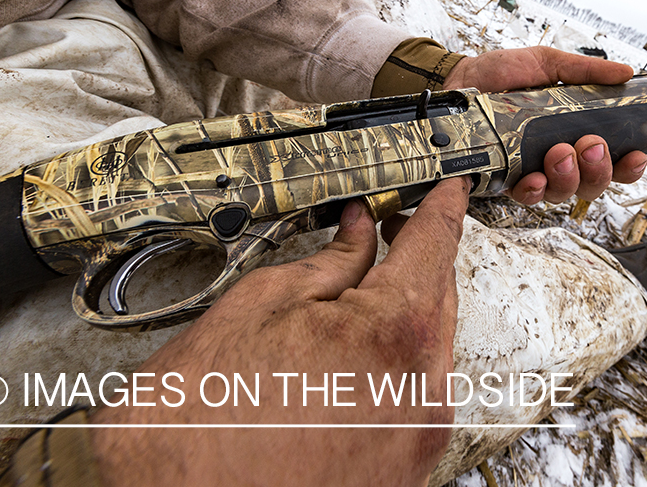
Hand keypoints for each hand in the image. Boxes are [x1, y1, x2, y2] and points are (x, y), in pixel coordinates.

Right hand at [91, 178, 469, 486]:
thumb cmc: (196, 424)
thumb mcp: (258, 306)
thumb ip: (327, 262)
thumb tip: (360, 233)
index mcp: (393, 334)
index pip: (435, 245)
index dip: (442, 207)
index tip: (450, 188)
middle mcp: (421, 392)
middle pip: (438, 300)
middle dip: (415, 261)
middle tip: (386, 232)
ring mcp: (416, 440)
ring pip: (429, 352)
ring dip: (403, 317)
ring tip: (353, 300)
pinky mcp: (403, 473)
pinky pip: (415, 400)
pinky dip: (393, 368)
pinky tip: (351, 358)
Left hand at [444, 46, 646, 204]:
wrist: (456, 80)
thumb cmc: (499, 73)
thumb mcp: (546, 63)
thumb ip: (585, 71)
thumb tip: (625, 73)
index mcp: (573, 131)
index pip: (611, 159)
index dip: (628, 165)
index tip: (636, 155)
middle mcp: (557, 157)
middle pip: (593, 183)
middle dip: (598, 169)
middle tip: (590, 146)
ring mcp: (532, 171)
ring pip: (563, 193)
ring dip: (569, 177)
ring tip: (560, 153)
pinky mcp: (504, 180)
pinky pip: (527, 197)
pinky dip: (534, 190)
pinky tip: (533, 178)